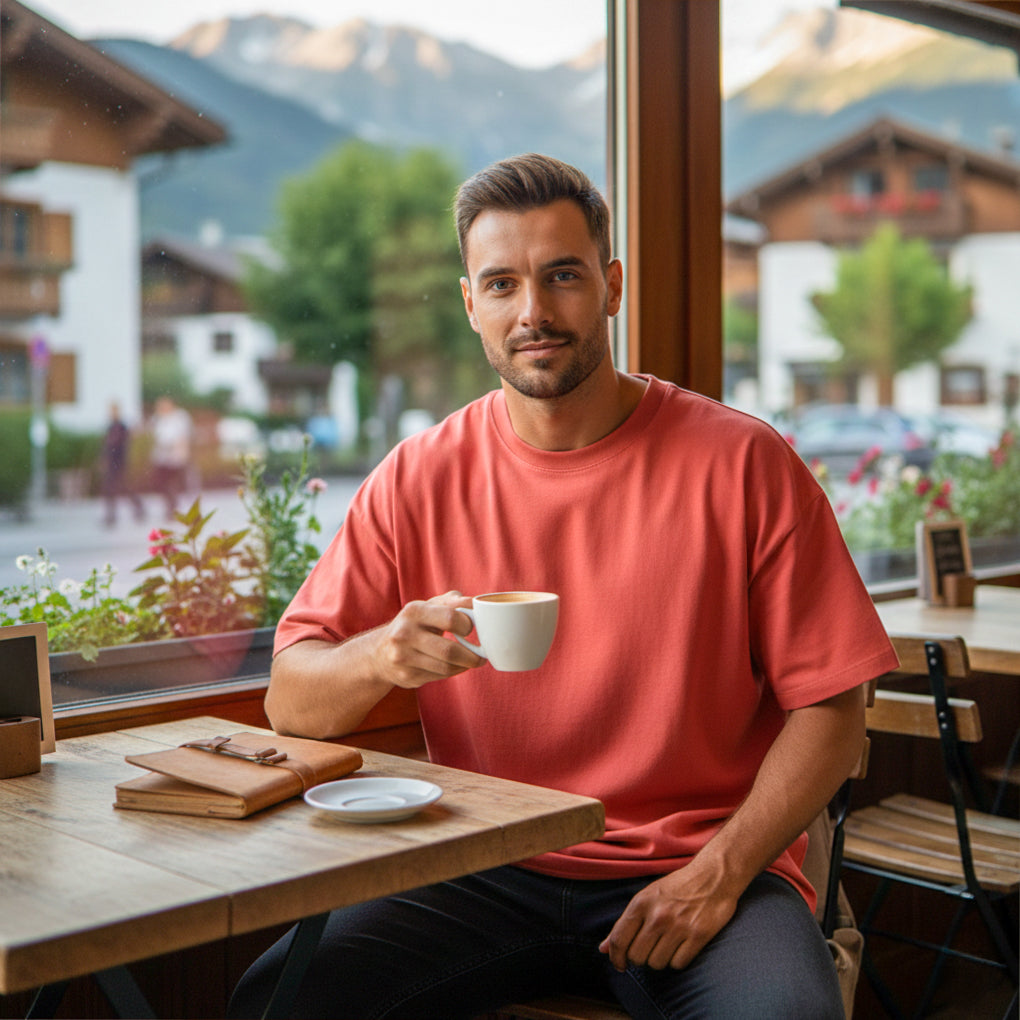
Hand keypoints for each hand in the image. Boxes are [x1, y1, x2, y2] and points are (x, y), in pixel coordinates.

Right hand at [369, 591, 484, 688]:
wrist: (380, 653)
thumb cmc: (414, 625)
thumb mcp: (427, 607)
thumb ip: (452, 601)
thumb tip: (476, 603)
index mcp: (414, 611)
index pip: (450, 617)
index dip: (467, 625)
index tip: (471, 628)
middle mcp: (404, 634)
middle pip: (449, 650)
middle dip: (472, 655)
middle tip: (481, 655)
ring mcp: (403, 657)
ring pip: (446, 667)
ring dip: (465, 665)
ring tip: (473, 661)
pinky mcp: (407, 676)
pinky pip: (440, 676)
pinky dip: (453, 671)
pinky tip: (456, 666)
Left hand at [598, 863, 740, 971]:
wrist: (714, 875)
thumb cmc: (678, 886)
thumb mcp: (648, 896)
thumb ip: (625, 923)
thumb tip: (603, 949)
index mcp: (641, 902)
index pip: (619, 939)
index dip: (616, 958)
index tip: (620, 965)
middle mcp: (658, 915)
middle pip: (637, 956)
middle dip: (641, 958)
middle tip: (649, 950)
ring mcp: (678, 926)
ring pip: (657, 963)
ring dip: (660, 960)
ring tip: (667, 945)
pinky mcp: (698, 935)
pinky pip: (678, 964)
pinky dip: (678, 960)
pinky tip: (682, 947)